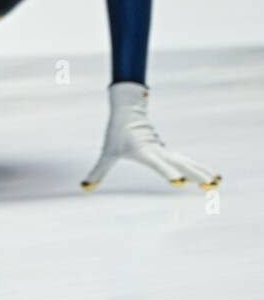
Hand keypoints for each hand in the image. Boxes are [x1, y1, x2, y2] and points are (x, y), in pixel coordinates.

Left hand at [82, 83, 220, 190]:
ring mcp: (166, 151)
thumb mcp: (106, 154)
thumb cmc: (117, 134)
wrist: (128, 112)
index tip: (179, 182)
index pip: (158, 164)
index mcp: (144, 151)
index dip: (168, 173)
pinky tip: (210, 177)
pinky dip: (199, 168)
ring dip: (202, 172)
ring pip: (187, 162)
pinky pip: (186, 161)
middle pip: (180, 164)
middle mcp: (158, 151)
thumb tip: (83, 187)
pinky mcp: (169, 152)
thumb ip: (97, 172)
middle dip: (195, 175)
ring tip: (217, 183)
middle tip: (210, 186)